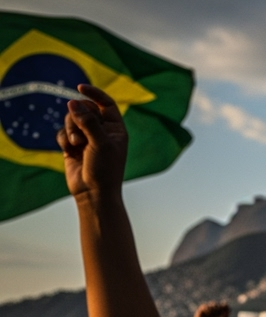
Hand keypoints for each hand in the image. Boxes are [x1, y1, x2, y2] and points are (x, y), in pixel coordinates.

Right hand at [56, 84, 127, 200]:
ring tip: (76, 144)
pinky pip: (62, 133)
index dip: (94, 94)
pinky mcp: (72, 146)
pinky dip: (63, 140)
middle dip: (78, 118)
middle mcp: (102, 131)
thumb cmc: (104, 169)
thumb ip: (87, 121)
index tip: (79, 87)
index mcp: (116, 129)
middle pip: (84, 110)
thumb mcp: (100, 142)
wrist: (94, 193)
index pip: (106, 104)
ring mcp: (86, 138)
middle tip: (81, 135)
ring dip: (70, 130)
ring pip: (71, 120)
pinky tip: (69, 151)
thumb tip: (73, 102)